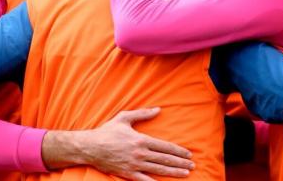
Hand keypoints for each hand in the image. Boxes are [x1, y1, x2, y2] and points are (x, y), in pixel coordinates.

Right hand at [43, 107, 193, 180]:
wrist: (90, 147)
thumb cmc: (107, 131)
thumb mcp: (124, 118)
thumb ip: (142, 114)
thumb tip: (158, 109)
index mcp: (141, 139)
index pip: (165, 146)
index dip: (178, 151)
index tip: (188, 154)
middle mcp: (140, 153)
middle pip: (165, 159)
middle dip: (180, 162)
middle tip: (192, 165)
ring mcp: (134, 165)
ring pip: (158, 170)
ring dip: (174, 172)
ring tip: (186, 174)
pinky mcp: (128, 174)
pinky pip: (144, 180)